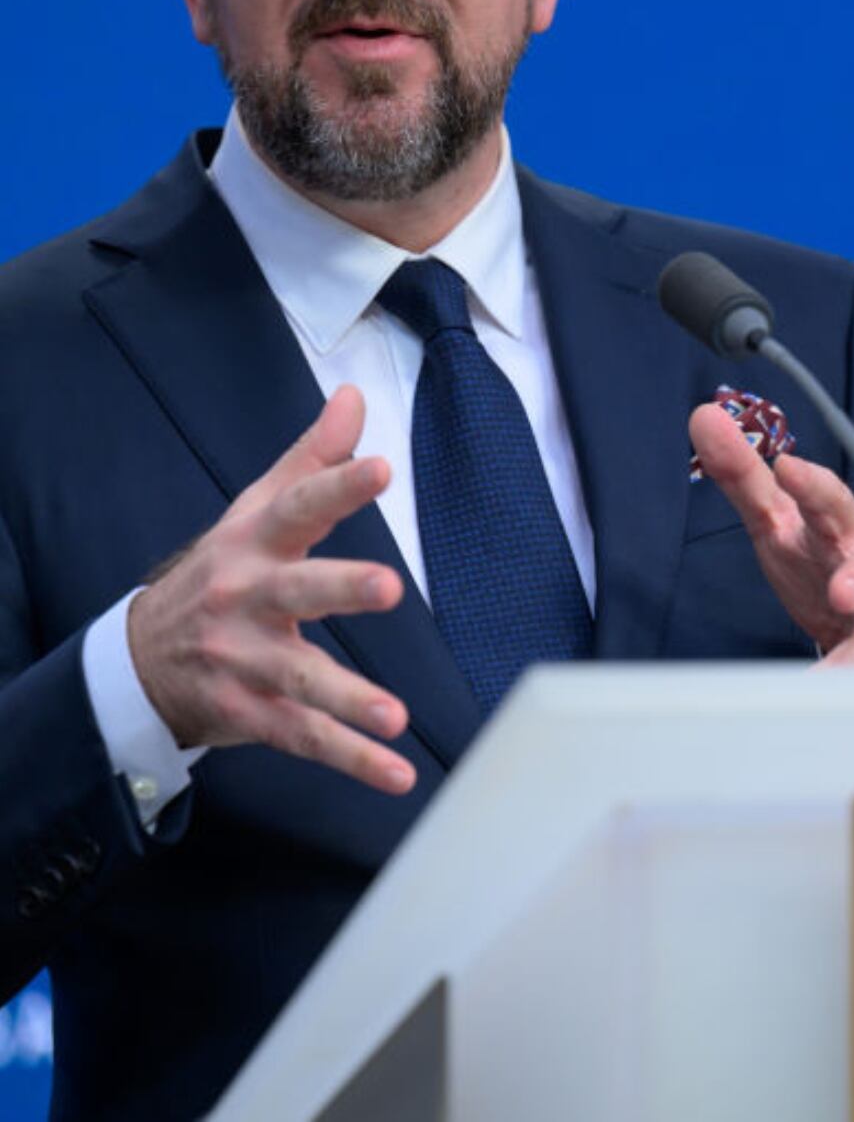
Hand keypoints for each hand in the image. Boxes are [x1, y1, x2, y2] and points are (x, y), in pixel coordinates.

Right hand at [127, 386, 413, 793]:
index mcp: (254, 545)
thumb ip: (312, 459)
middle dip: (340, 589)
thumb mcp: (255, 511)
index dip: (338, 486)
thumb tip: (354, 397)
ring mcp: (246, 663)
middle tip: (388, 588)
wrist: (140, 659)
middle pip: (297, 592)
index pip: (300, 507)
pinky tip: (398, 772)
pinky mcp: (250, 714)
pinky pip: (307, 739)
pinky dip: (353, 760)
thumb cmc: (222, 572)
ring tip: (394, 716)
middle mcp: (248, 602)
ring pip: (301, 680)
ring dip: (349, 700)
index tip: (381, 469)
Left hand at [688, 402, 853, 663]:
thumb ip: (746, 475)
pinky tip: (840, 710)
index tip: (789, 469)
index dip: (813, 485)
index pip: (833, 500)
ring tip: (832, 679)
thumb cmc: (826, 559)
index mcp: (846, 529)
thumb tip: (705, 420)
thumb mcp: (784, 520)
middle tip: (842, 595)